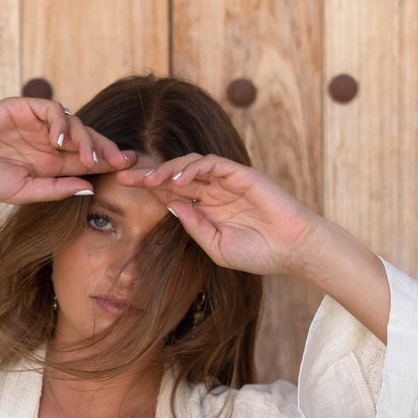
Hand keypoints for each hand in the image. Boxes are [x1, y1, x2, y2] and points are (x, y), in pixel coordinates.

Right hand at [0, 97, 135, 203]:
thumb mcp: (26, 192)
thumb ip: (57, 189)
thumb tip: (91, 187)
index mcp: (50, 163)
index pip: (86, 160)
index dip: (108, 162)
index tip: (129, 169)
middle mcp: (47, 142)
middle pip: (86, 140)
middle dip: (107, 149)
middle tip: (123, 160)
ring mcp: (37, 124)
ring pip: (74, 124)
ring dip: (86, 140)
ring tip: (89, 158)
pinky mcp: (24, 107)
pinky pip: (52, 110)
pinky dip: (61, 122)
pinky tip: (60, 140)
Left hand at [114, 153, 320, 277]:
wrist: (294, 250)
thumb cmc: (261, 253)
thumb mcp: (217, 247)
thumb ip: (194, 227)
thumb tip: (170, 207)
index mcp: (207, 209)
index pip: (172, 194)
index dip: (149, 190)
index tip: (124, 190)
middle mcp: (214, 192)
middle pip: (175, 176)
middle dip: (149, 175)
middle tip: (125, 177)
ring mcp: (227, 181)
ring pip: (190, 165)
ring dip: (168, 170)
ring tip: (150, 181)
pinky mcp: (240, 173)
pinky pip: (211, 163)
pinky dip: (192, 168)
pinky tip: (177, 181)